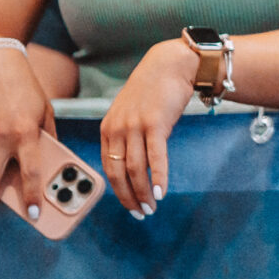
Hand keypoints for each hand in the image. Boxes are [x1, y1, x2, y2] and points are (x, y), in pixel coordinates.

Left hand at [98, 40, 195, 216]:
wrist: (170, 66)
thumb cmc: (153, 91)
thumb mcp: (130, 113)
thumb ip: (128, 136)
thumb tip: (136, 166)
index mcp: (108, 129)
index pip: (108, 167)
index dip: (117, 190)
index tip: (129, 204)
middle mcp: (117, 129)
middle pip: (119, 173)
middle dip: (128, 197)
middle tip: (140, 213)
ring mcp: (135, 126)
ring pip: (136, 169)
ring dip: (144, 192)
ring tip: (152, 207)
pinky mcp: (155, 124)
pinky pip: (156, 158)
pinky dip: (159, 177)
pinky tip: (162, 192)